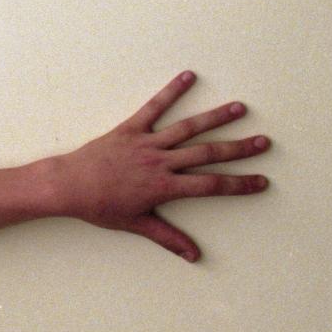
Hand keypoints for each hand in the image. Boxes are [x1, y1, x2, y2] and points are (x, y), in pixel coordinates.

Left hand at [55, 71, 269, 261]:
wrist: (68, 186)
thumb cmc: (99, 207)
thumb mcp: (135, 224)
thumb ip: (167, 237)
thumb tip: (193, 256)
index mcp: (164, 187)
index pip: (210, 186)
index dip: (238, 185)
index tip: (262, 181)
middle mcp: (160, 162)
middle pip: (207, 154)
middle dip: (238, 149)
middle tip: (264, 142)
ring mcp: (146, 143)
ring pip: (187, 128)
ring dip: (216, 117)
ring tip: (240, 108)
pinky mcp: (130, 128)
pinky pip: (154, 107)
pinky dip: (171, 91)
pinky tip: (188, 76)